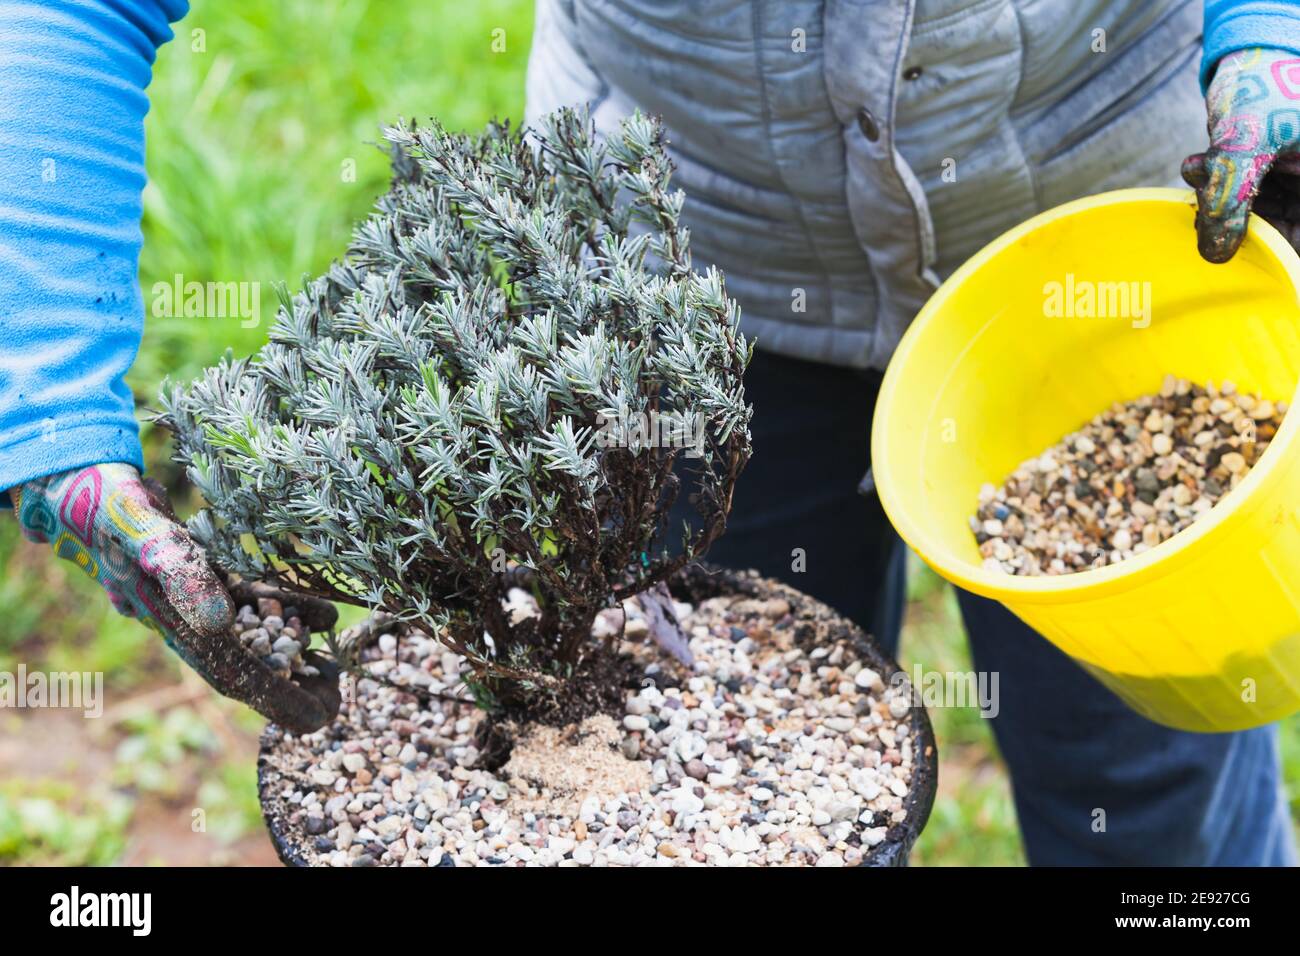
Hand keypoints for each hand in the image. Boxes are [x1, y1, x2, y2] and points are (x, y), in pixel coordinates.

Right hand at [12, 463, 339, 731]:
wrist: (87, 489)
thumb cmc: (115, 512)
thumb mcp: (144, 535)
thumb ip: (181, 576)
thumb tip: (219, 623)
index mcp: (176, 624)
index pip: (234, 673)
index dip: (277, 698)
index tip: (317, 719)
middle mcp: (191, 620)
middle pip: (251, 665)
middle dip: (292, 686)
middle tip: (336, 701)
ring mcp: (200, 601)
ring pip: (257, 637)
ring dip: (294, 653)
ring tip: (333, 667)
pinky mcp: (209, 576)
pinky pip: (255, 603)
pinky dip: (288, 610)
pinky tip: (324, 613)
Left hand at [1183, 47, 1299, 262]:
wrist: (1248, 50)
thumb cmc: (1260, 86)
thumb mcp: (1244, 143)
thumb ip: (1230, 197)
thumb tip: (1216, 255)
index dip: (1277, 246)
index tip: (1236, 247)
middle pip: (1285, 224)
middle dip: (1237, 219)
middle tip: (1201, 212)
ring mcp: (1295, 173)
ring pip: (1260, 210)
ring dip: (1221, 199)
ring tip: (1198, 174)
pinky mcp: (1271, 168)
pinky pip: (1245, 192)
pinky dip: (1219, 184)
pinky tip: (1196, 167)